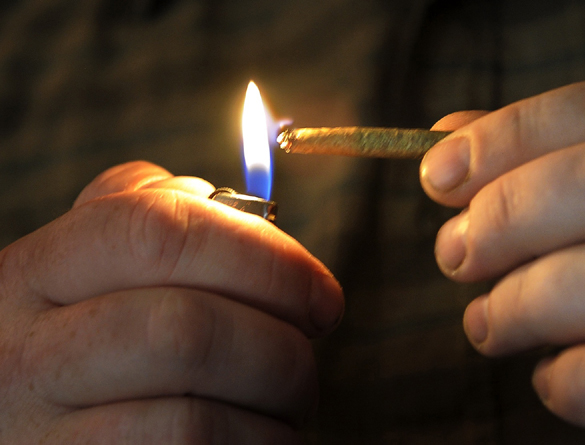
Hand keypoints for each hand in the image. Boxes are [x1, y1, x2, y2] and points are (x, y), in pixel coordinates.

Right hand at [0, 161, 343, 443]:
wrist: (30, 438)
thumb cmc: (86, 353)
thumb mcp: (85, 277)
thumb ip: (142, 223)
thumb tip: (225, 201)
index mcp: (32, 276)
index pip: (152, 229)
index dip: (262, 252)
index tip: (319, 292)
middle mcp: (22, 356)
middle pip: (186, 328)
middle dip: (280, 346)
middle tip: (305, 361)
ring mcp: (41, 436)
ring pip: (196, 418)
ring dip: (272, 412)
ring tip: (285, 406)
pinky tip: (257, 440)